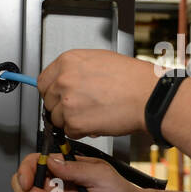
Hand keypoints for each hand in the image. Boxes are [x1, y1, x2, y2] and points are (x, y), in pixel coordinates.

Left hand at [37, 49, 157, 138]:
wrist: (147, 96)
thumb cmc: (132, 79)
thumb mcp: (99, 60)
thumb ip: (77, 69)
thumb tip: (65, 78)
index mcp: (68, 61)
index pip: (43, 81)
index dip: (53, 91)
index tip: (59, 96)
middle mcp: (64, 79)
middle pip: (48, 101)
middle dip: (62, 107)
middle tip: (81, 107)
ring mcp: (67, 102)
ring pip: (57, 118)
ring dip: (71, 120)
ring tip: (93, 113)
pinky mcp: (75, 122)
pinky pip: (69, 131)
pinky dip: (81, 131)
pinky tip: (96, 121)